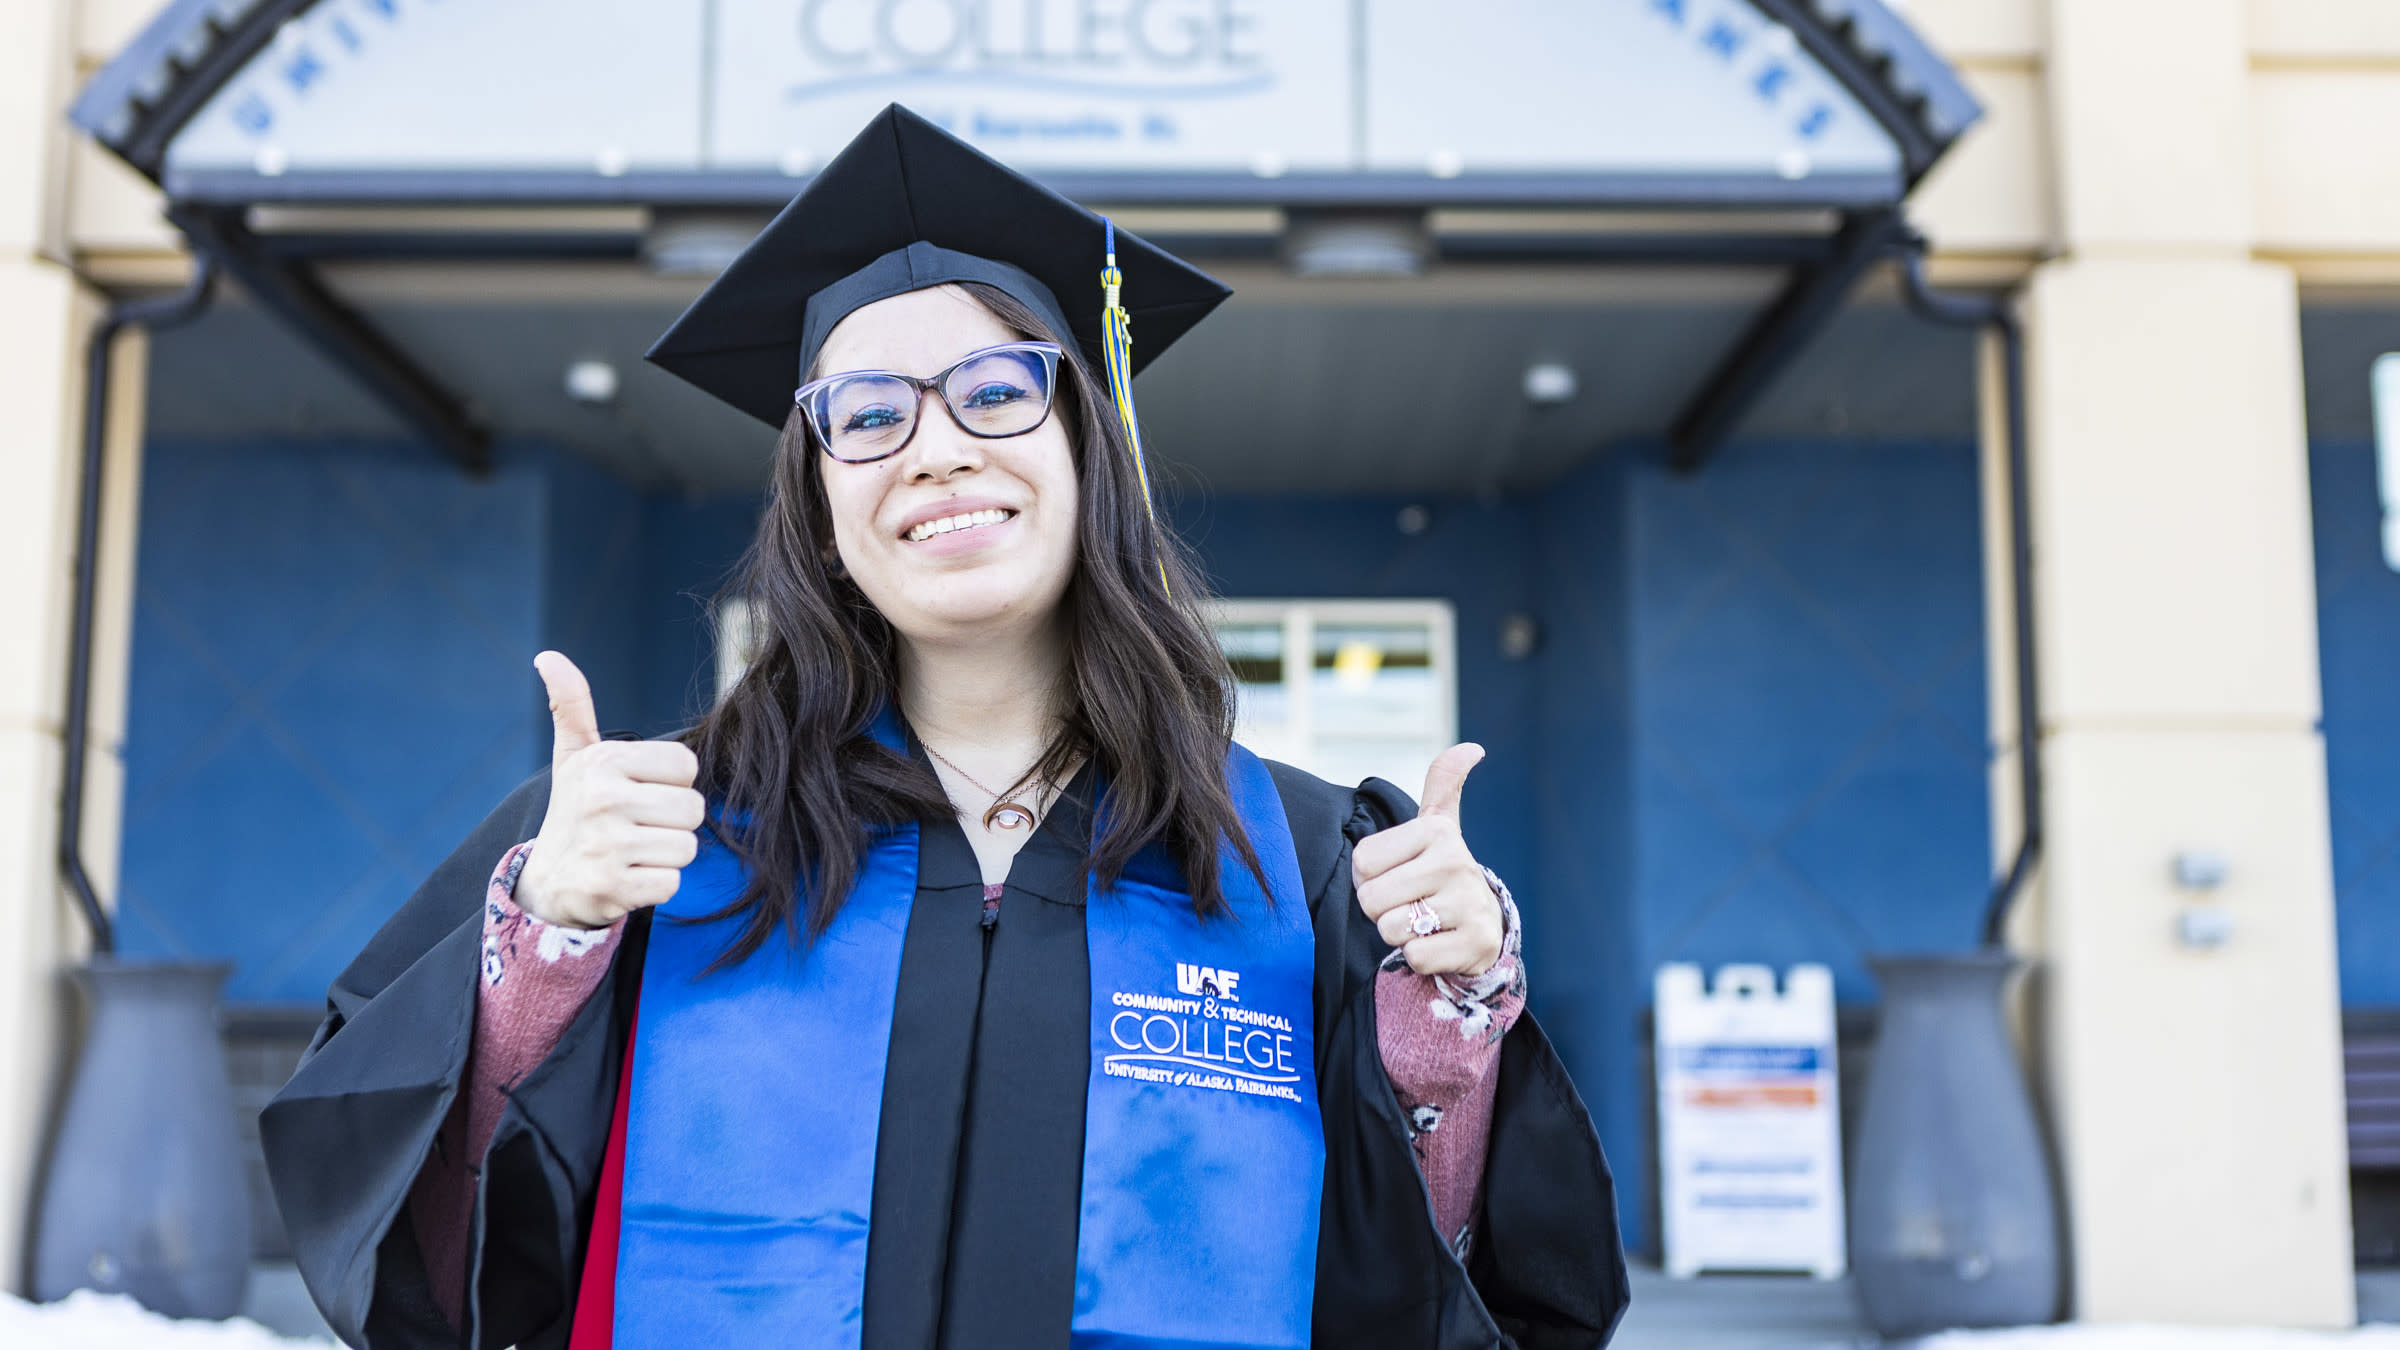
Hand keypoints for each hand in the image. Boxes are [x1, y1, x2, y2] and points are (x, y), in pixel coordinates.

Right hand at [512, 651, 705, 929]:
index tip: (640, 792)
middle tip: (638, 827)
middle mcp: (603, 800)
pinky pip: (672, 883)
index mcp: (603, 762)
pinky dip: (657, 885)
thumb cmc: (576, 811)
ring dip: (666, 855)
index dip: (671, 783)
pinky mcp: (612, 888)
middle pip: (693, 809)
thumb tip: (548, 656)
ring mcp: (606, 847)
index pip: (686, 765)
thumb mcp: (573, 757)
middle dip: (673, 822)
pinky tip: (629, 877)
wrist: (549, 882)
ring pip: (687, 847)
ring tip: (633, 852)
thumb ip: (571, 706)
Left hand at [1351, 744, 1504, 976]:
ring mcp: (1468, 904)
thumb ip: (1443, 781)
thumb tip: (1472, 747)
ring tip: (1423, 921)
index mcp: (1435, 831)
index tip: (1397, 874)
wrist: (1483, 922)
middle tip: (1408, 902)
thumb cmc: (1441, 871)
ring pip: (1391, 929)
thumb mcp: (1438, 824)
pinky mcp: (1475, 943)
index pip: (1361, 862)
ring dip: (1399, 933)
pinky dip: (1419, 957)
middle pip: (1371, 899)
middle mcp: (1455, 862)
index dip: (1369, 877)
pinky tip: (1439, 942)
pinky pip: (1415, 957)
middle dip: (1381, 909)